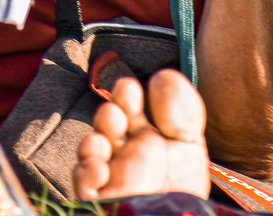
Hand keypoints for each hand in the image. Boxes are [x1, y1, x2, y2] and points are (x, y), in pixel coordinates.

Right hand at [74, 72, 209, 201]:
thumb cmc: (183, 189)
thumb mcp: (189, 146)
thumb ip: (182, 112)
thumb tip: (161, 75)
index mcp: (143, 133)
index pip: (127, 105)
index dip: (125, 93)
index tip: (130, 89)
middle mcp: (122, 150)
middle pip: (106, 123)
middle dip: (109, 114)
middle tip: (118, 115)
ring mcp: (110, 173)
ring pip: (90, 149)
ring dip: (93, 141)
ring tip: (104, 143)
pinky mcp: (100, 197)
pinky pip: (83, 182)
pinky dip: (86, 173)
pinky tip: (100, 171)